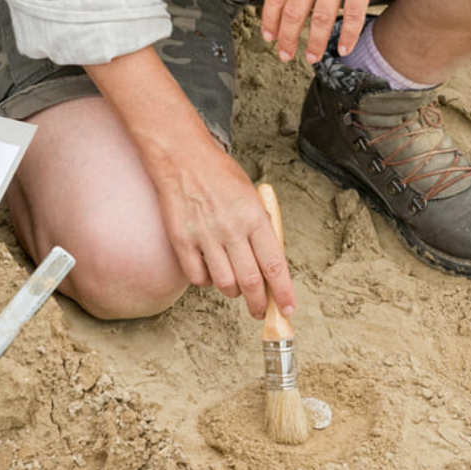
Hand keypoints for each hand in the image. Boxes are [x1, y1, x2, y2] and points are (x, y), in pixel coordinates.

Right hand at [145, 130, 295, 320]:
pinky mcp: (182, 241)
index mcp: (254, 217)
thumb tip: (270, 260)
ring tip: (235, 287)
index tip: (288, 309)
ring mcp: (206, 236)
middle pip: (251, 282)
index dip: (283, 292)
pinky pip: (198, 278)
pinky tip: (210, 271)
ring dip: (233, 292)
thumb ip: (261, 226)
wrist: (183, 158)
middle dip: (260, 304)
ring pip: (225, 284)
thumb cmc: (220, 174)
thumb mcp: (251, 195)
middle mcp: (232, 229)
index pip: (274, 265)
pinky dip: (206, 281)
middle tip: (262, 312)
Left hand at [260, 0, 402, 64]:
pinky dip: (347, 35)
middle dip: (287, 39)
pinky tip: (342, 48)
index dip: (270, 21)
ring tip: (311, 58)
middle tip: (285, 56)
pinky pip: (353, 14)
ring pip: (321, 18)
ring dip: (314, 43)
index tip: (269, 37)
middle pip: (294, 13)